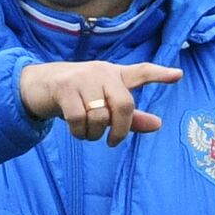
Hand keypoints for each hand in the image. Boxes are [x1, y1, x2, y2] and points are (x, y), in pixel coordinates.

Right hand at [19, 61, 182, 145]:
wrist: (36, 86)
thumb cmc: (75, 97)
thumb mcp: (101, 105)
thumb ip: (130, 117)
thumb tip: (158, 124)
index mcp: (113, 74)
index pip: (141, 72)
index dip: (159, 75)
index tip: (178, 75)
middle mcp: (101, 72)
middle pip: (124, 104)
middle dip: (120, 130)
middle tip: (113, 142)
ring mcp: (81, 77)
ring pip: (100, 116)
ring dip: (94, 134)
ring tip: (87, 134)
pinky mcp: (63, 87)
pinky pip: (80, 119)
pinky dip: (80, 133)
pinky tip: (78, 132)